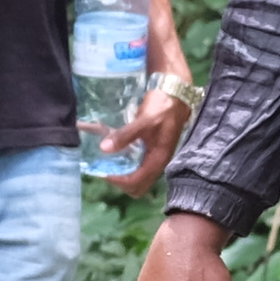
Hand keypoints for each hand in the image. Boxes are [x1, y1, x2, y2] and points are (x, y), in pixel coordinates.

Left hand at [99, 73, 193, 197]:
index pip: (136, 183)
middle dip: (120, 182)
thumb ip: (125, 135)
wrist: (176, 94)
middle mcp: (158, 162)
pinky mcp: (153, 149)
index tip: (103, 171)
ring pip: (138, 177)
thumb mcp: (143, 120)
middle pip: (138, 186)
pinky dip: (127, 164)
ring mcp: (156, 157)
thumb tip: (104, 148)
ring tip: (108, 162)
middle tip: (105, 169)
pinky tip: (117, 152)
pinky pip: (138, 165)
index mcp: (158, 160)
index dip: (118, 181)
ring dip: (123, 174)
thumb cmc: (162, 107)